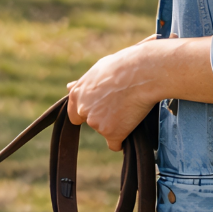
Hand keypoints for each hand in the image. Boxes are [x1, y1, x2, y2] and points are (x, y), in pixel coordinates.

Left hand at [67, 35, 212, 149]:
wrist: (143, 73)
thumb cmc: (124, 67)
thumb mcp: (98, 70)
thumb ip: (83, 84)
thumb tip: (68, 87)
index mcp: (77, 94)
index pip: (76, 114)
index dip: (89, 113)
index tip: (101, 110)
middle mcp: (84, 110)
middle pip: (92, 122)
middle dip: (103, 118)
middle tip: (121, 106)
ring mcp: (96, 123)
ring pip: (106, 131)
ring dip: (116, 125)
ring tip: (131, 108)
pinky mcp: (111, 133)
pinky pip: (115, 144)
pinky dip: (123, 140)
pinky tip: (131, 128)